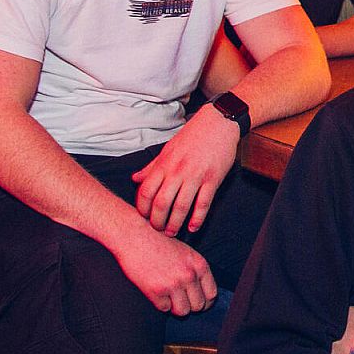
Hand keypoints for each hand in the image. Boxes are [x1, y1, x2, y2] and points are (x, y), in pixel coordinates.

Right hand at [112, 225, 217, 315]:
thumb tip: (202, 293)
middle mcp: (189, 275)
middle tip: (181, 300)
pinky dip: (161, 303)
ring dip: (176, 307)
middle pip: (199, 306)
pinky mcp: (155, 291)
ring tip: (169, 297)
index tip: (199, 302)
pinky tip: (156, 291)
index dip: (206, 302)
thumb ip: (195, 271)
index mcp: (199, 264)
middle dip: (190, 306)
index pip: (212, 294)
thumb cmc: (158, 241)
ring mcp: (172, 284)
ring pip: (183, 311)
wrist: (134, 235)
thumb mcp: (186, 252)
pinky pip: (164, 309)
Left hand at [132, 104, 240, 233]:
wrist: (218, 122)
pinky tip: (193, 227)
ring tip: (172, 232)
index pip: (146, 191)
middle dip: (157, 221)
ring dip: (175, 223)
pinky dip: (197, 219)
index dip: (142, 208)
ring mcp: (196, 175)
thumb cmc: (193, 135)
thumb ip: (151, 167)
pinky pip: (203, 203)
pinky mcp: (213, 179)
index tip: (143, 217)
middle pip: (161, 203)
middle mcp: (178, 171)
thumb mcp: (168, 149)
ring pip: (181, 206)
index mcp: (164, 163)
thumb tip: (135, 179)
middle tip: (157, 230)